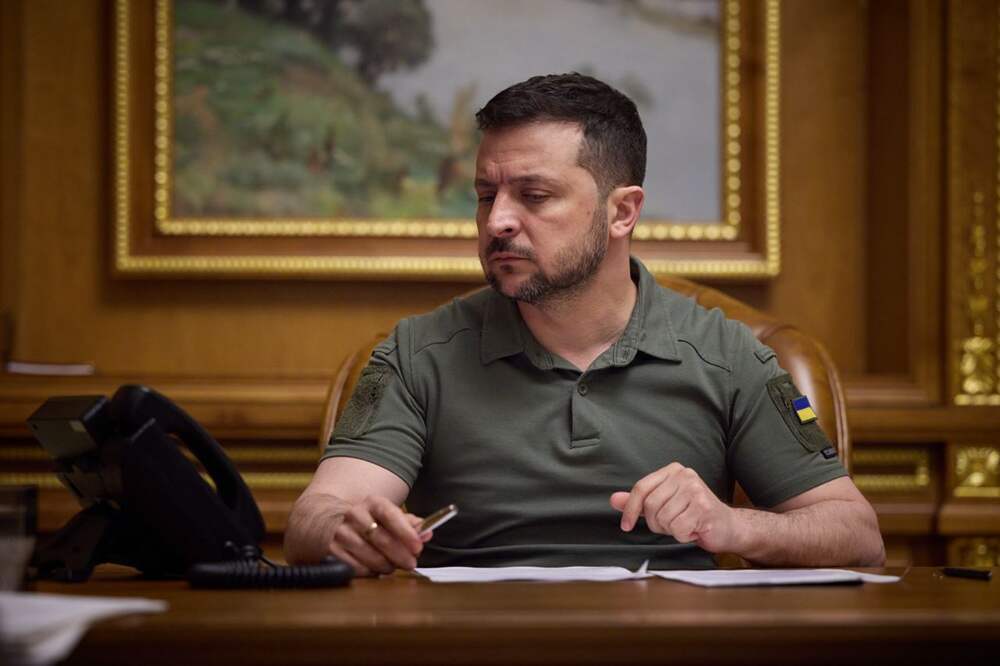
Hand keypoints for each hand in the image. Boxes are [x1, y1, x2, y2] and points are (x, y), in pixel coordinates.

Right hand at [327, 496, 431, 575]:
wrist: (328, 521)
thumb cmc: (367, 521)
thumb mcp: (386, 516)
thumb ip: (408, 524)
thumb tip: (427, 533)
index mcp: (372, 503)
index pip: (390, 515)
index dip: (406, 532)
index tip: (418, 546)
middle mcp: (355, 515)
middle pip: (382, 539)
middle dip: (400, 555)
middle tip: (411, 563)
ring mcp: (341, 533)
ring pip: (370, 556)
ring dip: (386, 566)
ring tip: (392, 567)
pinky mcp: (331, 550)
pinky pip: (356, 568)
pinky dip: (369, 572)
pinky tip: (374, 569)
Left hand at [610, 463, 739, 553]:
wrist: (727, 526)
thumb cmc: (693, 515)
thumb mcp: (663, 505)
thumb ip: (639, 501)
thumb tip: (614, 499)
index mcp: (672, 470)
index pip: (641, 488)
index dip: (630, 509)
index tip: (626, 525)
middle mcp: (684, 475)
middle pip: (650, 505)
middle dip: (657, 523)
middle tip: (672, 524)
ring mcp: (695, 489)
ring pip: (663, 519)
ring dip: (671, 530)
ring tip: (685, 524)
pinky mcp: (703, 507)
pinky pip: (677, 529)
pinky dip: (683, 536)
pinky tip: (694, 529)